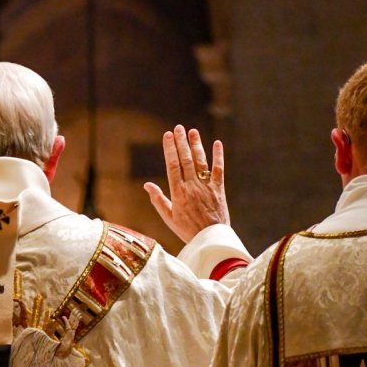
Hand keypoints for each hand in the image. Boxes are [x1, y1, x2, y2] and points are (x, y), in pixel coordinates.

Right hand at [143, 125, 229, 242]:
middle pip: (186, 160)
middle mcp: (192, 187)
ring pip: (201, 162)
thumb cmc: (187, 230)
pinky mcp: (218, 189)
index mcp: (178, 193)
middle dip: (182, 142)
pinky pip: (218, 170)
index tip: (167, 136)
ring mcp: (206, 187)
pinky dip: (218, 156)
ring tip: (193, 131)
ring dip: (197, 145)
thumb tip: (147, 185)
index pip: (173, 166)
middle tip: (179, 128)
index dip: (170, 149)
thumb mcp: (169, 218)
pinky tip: (217, 143)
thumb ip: (158, 200)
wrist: (211, 239)